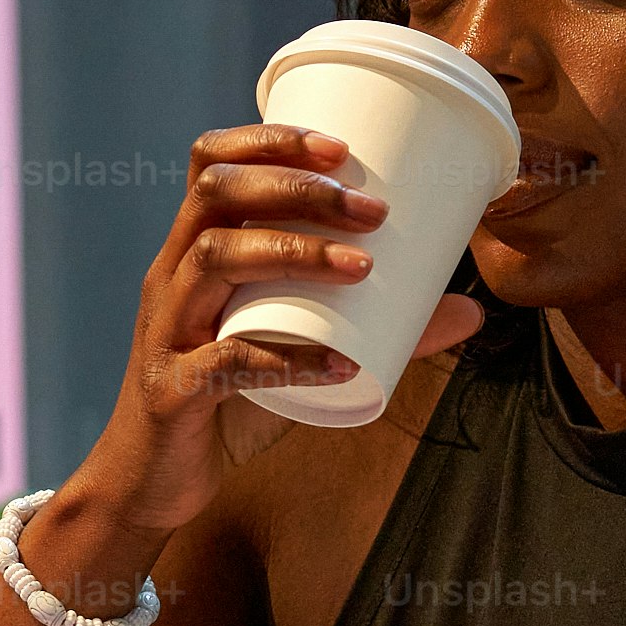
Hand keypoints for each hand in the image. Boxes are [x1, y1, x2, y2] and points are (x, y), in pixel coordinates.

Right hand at [51, 127, 487, 559]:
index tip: (342, 148)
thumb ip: (379, 331)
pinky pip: (223, 363)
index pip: (212, 164)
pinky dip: (285, 359)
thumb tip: (470, 311)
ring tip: (363, 266)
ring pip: (213, 259)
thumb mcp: (300, 354)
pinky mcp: (171, 390)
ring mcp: (165, 330)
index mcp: (193, 253)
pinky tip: (338, 363)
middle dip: (298, 188)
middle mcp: (171, 278)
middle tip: (373, 210)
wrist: (154, 483)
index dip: (270, 141)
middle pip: (216, 195)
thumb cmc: (227, 405)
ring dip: (293, 251)